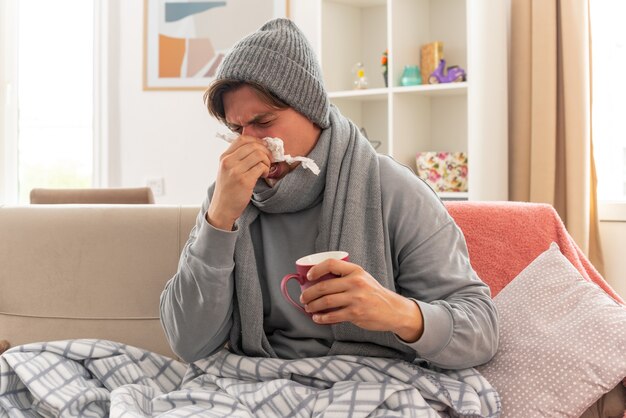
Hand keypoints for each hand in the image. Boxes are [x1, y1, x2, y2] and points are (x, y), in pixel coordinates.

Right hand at [207, 135, 271, 229]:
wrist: (222, 208)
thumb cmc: (227, 189)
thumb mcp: (226, 170)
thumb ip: (237, 158)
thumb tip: (257, 147)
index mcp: (224, 157)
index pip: (242, 138)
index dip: (256, 141)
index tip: (263, 148)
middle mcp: (228, 162)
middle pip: (253, 145)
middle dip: (265, 151)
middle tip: (268, 160)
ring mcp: (236, 171)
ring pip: (259, 155)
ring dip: (267, 161)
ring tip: (265, 169)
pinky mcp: (244, 181)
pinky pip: (261, 167)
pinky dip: (266, 170)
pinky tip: (264, 175)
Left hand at [300, 259, 423, 341]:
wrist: (393, 310)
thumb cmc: (374, 294)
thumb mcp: (363, 278)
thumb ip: (345, 277)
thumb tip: (320, 280)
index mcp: (356, 271)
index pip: (331, 264)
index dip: (316, 269)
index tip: (308, 277)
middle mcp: (356, 282)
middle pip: (324, 286)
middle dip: (309, 293)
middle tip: (303, 298)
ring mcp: (356, 299)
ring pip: (326, 302)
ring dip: (313, 306)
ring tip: (308, 308)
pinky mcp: (356, 314)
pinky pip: (333, 316)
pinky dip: (322, 318)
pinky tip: (317, 318)